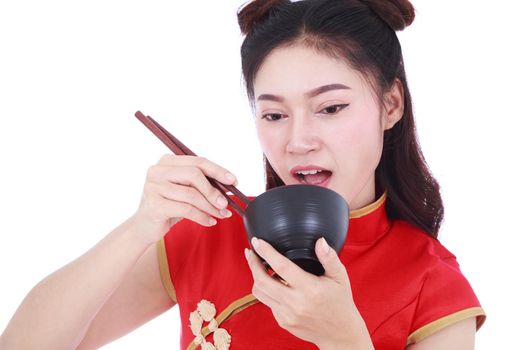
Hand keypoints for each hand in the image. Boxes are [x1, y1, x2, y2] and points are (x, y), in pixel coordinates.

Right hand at [130, 154, 236, 244]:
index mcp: (167, 161)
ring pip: (191, 194)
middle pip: (194, 174)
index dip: (218, 170)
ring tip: (221, 215)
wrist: (145, 226)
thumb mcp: (186, 191)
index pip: (197, 161)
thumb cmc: (169, 206)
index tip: (233, 181)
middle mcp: (157, 170)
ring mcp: (153, 187)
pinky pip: (186, 210)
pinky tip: (210, 221)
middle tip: (226, 203)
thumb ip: (202, 183)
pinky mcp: (154, 205)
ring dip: (210, 206)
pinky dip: (202, 217)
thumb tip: (229, 185)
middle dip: (213, 190)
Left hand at [244, 237, 373, 348]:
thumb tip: (320, 241)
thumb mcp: (340, 277)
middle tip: (251, 251)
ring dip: (256, 277)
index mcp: (309, 288)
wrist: (340, 334)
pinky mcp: (283, 321)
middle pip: (262, 280)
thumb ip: (329, 258)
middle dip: (253, 263)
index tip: (257, 241)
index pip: (281, 266)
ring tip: (259, 265)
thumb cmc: (340, 302)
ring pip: (260, 292)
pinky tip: (274, 283)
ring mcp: (287, 314)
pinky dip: (267, 291)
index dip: (266, 252)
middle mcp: (295, 302)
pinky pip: (268, 303)